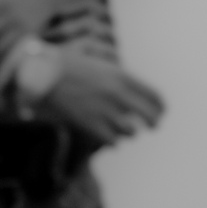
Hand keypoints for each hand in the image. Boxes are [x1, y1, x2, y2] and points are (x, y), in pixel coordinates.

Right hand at [31, 51, 164, 146]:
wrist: (44, 74)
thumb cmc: (70, 66)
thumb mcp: (100, 66)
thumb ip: (119, 81)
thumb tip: (133, 97)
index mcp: (122, 77)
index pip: (155, 96)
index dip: (161, 106)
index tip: (162, 111)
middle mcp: (118, 95)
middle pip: (150, 117)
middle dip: (153, 123)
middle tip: (152, 126)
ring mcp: (106, 112)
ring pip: (131, 132)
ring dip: (128, 131)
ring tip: (124, 128)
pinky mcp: (91, 126)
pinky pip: (112, 141)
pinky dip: (112, 140)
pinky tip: (107, 135)